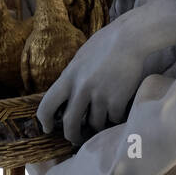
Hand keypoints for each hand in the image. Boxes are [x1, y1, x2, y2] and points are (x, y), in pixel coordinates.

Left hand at [38, 16, 148, 144]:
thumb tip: (66, 92)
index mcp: (68, 77)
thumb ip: (73, 76)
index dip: (44, 121)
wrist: (131, 37)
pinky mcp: (118, 99)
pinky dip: (115, 119)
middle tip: (76, 138)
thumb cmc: (106, 43)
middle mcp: (81, 88)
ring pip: (94, 124)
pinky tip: (118, 113)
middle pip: (69, 123)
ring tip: (101, 123)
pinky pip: (113, 119)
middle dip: (72, 135)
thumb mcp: (81, 58)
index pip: (46, 106)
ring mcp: (100, 95)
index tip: (48, 127)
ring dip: (97, 127)